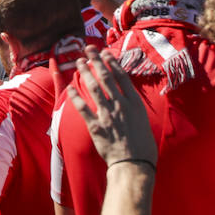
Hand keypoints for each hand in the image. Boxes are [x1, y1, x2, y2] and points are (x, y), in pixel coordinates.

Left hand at [66, 47, 155, 167]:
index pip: (121, 77)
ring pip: (94, 88)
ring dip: (85, 73)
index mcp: (134, 104)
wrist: (134, 165)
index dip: (112, 63)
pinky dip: (75, 96)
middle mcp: (120, 106)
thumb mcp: (144, 122)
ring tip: (79, 62)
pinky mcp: (95, 126)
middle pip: (106, 78)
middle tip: (89, 49)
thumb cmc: (143, 147)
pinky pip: (83, 107)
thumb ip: (133, 108)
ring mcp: (107, 115)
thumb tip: (127, 98)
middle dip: (96, 61)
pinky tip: (70, 86)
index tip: (105, 53)